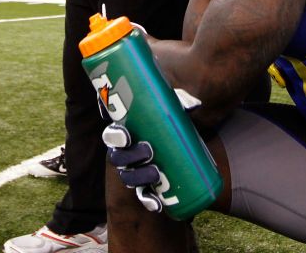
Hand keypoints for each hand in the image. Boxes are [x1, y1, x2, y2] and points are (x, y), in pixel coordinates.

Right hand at [100, 88, 200, 213]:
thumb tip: (194, 105)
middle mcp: (124, 153)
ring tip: (156, 173)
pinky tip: (157, 204)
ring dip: (138, 177)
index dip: (115, 135)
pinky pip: (142, 195)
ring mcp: (134, 171)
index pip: (112, 134)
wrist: (180, 142)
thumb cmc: (168, 119)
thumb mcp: (172, 108)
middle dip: (130, 156)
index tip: (126, 134)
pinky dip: (148, 200)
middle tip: (148, 150)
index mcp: (125, 132)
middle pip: (117, 157)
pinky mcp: (146, 185)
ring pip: (127, 177)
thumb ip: (180, 102)